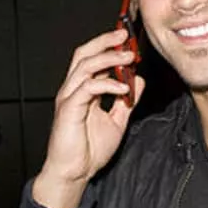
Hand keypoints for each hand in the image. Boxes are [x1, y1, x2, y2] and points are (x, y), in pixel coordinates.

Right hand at [32, 30, 144, 207]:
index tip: (129, 41)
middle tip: (125, 34)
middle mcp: (73, 89)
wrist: (75, 173)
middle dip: (105, 41)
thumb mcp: (117, 121)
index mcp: (82, 90)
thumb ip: (126, 101)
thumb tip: (139, 81)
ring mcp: (69, 97)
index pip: (92, 58)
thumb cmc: (89, 150)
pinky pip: (87, 88)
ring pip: (85, 66)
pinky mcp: (69, 109)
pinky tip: (123, 88)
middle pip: (84, 53)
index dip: (109, 46)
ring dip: (109, 58)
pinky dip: (107, 84)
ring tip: (129, 57)